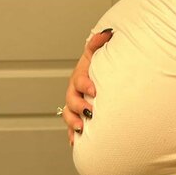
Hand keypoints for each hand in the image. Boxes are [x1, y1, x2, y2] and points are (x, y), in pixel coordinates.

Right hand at [62, 28, 113, 145]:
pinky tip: (76, 142)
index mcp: (80, 76)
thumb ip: (98, 44)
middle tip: (89, 112)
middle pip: (71, 99)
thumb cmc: (97, 66)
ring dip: (73, 122)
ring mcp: (75, 104)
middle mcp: (74, 91)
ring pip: (68, 114)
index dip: (85, 85)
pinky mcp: (77, 116)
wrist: (96, 79)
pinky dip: (73, 134)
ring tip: (81, 128)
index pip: (79, 80)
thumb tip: (107, 32)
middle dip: (78, 106)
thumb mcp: (96, 54)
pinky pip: (72, 127)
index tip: (94, 90)